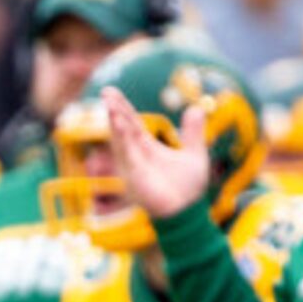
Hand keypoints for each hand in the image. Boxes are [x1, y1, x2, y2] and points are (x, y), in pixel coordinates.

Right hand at [99, 88, 210, 220]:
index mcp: (147, 147)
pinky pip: (127, 155)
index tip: (111, 92)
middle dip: (114, 109)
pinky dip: (123, 140)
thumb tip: (197, 108)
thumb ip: (193, 132)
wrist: (187, 210)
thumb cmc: (187, 187)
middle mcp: (136, 154)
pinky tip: (119, 124)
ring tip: (109, 104)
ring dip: (115, 121)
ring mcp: (133, 166)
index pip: (131, 122)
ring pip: (121, 139)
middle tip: (106, 91)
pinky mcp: (135, 177)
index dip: (122, 107)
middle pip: (122, 127)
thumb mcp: (195, 153)